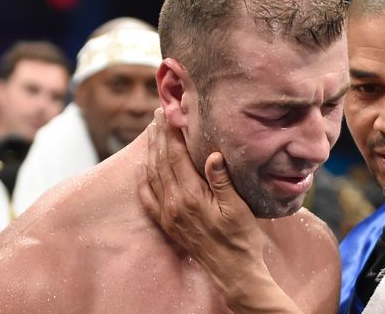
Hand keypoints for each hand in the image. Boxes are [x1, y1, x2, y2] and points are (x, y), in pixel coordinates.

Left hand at [139, 109, 303, 312]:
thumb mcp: (238, 208)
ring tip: (152, 132)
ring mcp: (168, 215)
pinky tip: (142, 168)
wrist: (233, 272)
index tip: (169, 112)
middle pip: (160, 162)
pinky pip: (148, 198)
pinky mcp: (167, 224)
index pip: (175, 156)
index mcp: (191, 196)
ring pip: (152, 176)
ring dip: (151, 152)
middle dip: (158, 136)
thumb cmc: (241, 239)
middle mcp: (174, 204)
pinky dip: (143, 179)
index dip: (171, 133)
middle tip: (158, 114)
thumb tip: (213, 154)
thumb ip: (222, 181)